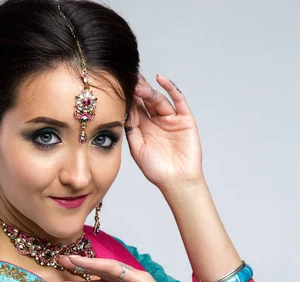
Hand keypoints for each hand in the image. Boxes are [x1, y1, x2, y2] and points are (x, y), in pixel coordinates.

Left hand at [125, 73, 203, 193]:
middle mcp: (156, 121)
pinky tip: (161, 80)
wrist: (176, 181)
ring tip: (139, 85)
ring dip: (149, 91)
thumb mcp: (137, 149)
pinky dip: (171, 88)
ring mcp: (171, 119)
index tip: (118, 85)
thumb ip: (131, 129)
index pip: (134, 108)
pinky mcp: (185, 119)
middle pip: (146, 100)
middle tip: (128, 78)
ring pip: (159, 99)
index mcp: (143, 128)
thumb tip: (124, 109)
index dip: (128, 97)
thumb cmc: (156, 169)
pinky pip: (178, 100)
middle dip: (137, 89)